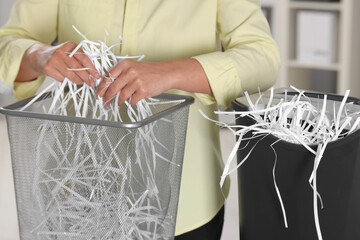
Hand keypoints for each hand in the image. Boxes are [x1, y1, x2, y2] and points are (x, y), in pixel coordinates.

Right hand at [16, 41, 98, 85]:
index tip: (97, 75)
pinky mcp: (48, 68)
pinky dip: (67, 81)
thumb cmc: (59, 56)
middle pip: (78, 68)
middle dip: (87, 77)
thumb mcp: (70, 52)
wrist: (38, 56)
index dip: (92, 68)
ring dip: (78, 81)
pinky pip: (62, 79)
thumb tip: (94, 71)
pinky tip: (68, 79)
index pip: (84, 57)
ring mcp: (54, 60)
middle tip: (92, 82)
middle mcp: (61, 52)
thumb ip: (81, 59)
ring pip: (71, 75)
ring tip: (81, 82)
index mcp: (70, 46)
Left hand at [96, 59, 211, 104]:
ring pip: (122, 96)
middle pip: (112, 88)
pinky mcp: (143, 90)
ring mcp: (136, 81)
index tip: (98, 94)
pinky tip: (134, 99)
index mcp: (124, 64)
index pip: (107, 77)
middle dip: (107, 97)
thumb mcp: (133, 67)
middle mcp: (129, 72)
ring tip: (119, 103)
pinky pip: (132, 100)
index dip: (101, 88)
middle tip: (105, 102)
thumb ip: (121, 75)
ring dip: (119, 101)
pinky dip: (131, 101)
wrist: (166, 73)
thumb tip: (108, 87)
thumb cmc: (150, 71)